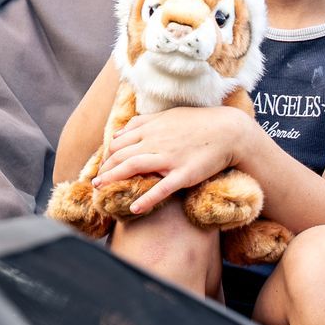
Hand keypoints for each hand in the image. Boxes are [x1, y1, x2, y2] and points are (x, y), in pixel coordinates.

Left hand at [93, 105, 248, 213]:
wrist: (229, 132)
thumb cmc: (199, 123)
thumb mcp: (168, 116)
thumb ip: (142, 123)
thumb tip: (118, 132)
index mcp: (151, 128)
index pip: (119, 142)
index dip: (107, 155)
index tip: (103, 166)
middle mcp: (156, 141)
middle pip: (120, 155)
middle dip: (104, 169)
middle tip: (95, 181)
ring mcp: (169, 158)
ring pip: (133, 167)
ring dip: (112, 178)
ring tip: (100, 189)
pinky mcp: (184, 174)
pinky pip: (162, 188)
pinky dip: (147, 199)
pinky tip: (134, 208)